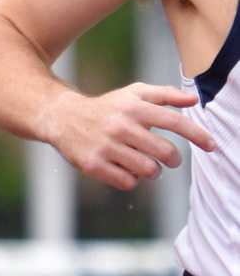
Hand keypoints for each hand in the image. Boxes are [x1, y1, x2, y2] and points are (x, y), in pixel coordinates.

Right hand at [46, 83, 213, 191]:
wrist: (63, 118)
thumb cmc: (106, 107)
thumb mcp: (133, 93)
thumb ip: (165, 94)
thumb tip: (194, 101)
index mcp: (134, 107)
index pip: (174, 122)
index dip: (197, 135)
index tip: (211, 145)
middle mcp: (121, 126)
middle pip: (164, 152)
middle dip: (172, 159)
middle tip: (168, 159)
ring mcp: (106, 147)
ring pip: (147, 170)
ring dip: (152, 171)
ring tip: (146, 165)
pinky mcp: (93, 165)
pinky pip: (127, 182)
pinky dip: (131, 179)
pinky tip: (125, 170)